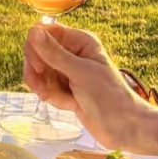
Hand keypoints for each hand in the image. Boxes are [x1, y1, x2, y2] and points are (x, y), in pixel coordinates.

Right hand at [24, 23, 157, 152]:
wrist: (124, 128)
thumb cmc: (109, 97)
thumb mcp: (80, 73)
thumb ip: (54, 53)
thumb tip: (33, 31)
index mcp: (80, 41)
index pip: (45, 32)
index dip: (36, 47)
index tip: (38, 67)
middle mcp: (72, 52)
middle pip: (37, 52)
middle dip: (37, 72)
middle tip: (42, 89)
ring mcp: (68, 71)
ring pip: (39, 72)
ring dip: (45, 87)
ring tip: (60, 100)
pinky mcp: (66, 88)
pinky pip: (46, 87)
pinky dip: (53, 97)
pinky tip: (69, 105)